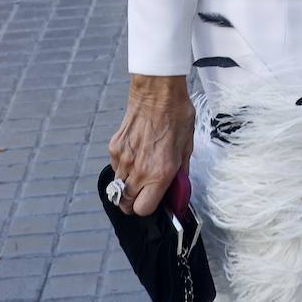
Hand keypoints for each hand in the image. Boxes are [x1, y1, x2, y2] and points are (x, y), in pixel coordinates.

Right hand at [108, 75, 194, 215]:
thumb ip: (180, 173)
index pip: (143, 209)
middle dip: (133, 202)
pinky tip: (134, 154)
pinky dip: (122, 167)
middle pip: (125, 204)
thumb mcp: (187, 147)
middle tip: (143, 192)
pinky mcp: (114, 147)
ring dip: (127, 185)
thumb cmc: (176, 115)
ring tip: (140, 171)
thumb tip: (178, 190)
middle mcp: (139, 170)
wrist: (158, 92)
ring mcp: (124, 159)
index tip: (154, 200)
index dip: (149, 207)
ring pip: (117, 188)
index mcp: (161, 173)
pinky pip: (114, 168)